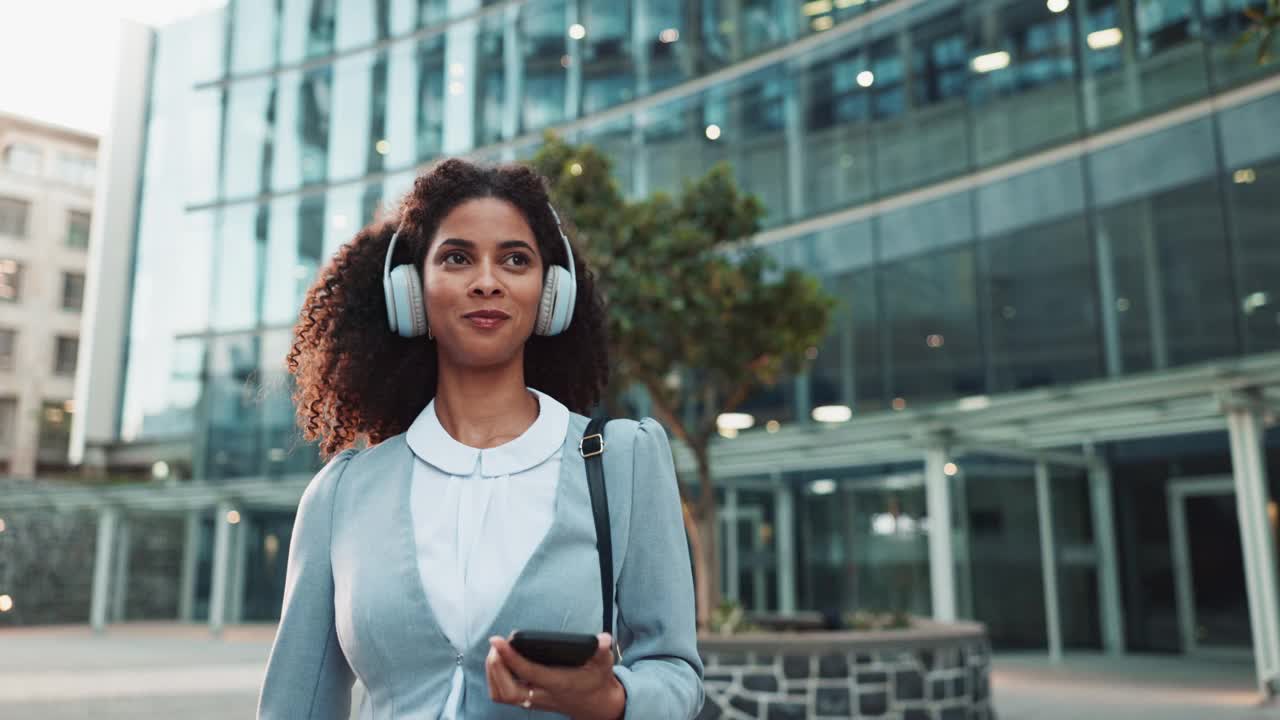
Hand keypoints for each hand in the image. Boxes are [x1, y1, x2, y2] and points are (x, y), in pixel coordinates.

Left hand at [486, 632, 625, 719]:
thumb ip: (602, 650)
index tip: (498, 640)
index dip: (511, 656)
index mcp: (559, 684)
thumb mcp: (604, 664)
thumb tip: (603, 639)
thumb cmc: (596, 680)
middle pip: (508, 690)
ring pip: (502, 695)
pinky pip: (503, 695)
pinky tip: (498, 662)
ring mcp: (534, 700)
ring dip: (493, 673)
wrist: (596, 705)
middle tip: (496, 646)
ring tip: (495, 651)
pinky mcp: (528, 700)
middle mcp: (543, 695)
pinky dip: (495, 679)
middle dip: (496, 668)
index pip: (529, 672)